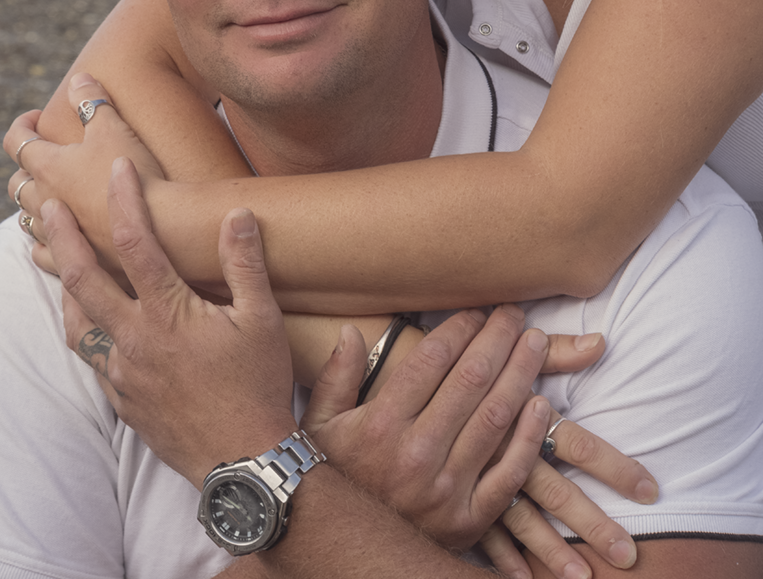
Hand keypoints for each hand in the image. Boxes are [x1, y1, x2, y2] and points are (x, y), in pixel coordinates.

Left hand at [5, 75, 164, 273]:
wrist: (159, 225)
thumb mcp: (114, 126)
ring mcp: (56, 233)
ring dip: (34, 204)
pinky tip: (58, 235)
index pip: (16, 141)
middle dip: (25, 167)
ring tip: (51, 196)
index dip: (21, 126)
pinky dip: (45, 240)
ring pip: (26, 219)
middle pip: (17, 183)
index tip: (34, 118)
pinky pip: (42, 252)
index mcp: (48, 166)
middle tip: (43, 157)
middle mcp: (43, 200)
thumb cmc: (133, 171)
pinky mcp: (72, 260)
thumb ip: (92, 101)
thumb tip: (77, 78)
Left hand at [43, 156, 296, 486]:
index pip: (137, 243)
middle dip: (63, 237)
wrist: (244, 464)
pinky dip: (82, 328)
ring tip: (54, 258)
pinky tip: (89, 319)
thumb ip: (245, 264)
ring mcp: (123, 373)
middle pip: (83, 279)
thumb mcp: (264, 320)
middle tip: (48, 206)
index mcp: (168, 314)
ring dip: (63, 284)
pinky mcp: (122, 400)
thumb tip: (237, 214)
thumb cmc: (259, 387)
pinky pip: (91, 357)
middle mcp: (134, 341)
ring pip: (76, 321)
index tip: (117, 168)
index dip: (124, 200)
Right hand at [302, 316, 645, 578]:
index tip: (475, 309)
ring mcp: (447, 489)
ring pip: (495, 418)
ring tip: (534, 343)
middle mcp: (417, 453)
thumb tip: (351, 331)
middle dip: (496, 339)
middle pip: (471, 381)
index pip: (432, 361)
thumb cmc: (335, 475)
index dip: (459, 329)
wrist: (344, 550)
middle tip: (513, 313)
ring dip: (520, 374)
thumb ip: (335, 377)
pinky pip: (509, 473)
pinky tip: (541, 405)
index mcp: (382, 424)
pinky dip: (529, 437)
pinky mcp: (469, 519)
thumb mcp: (318, 425)